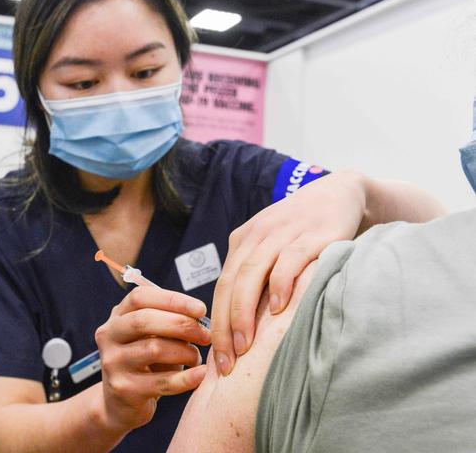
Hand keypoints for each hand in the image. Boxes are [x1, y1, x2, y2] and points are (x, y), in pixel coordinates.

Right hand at [94, 285, 210, 431]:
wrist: (121, 403)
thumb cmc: (145, 363)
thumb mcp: (150, 337)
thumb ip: (168, 322)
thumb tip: (200, 318)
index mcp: (117, 316)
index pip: (140, 297)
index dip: (172, 299)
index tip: (200, 309)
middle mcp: (109, 336)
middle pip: (144, 320)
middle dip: (181, 324)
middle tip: (205, 334)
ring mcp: (113, 363)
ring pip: (154, 348)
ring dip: (185, 351)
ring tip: (196, 357)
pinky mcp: (124, 389)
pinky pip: (162, 381)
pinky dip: (186, 378)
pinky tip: (200, 374)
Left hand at [211, 170, 366, 375]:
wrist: (340, 193)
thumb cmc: (304, 229)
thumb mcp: (272, 245)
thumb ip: (256, 273)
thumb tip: (241, 322)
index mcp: (243, 240)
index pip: (222, 285)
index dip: (216, 322)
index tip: (215, 357)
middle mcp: (257, 235)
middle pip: (231, 283)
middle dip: (225, 325)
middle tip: (225, 362)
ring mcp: (282, 233)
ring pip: (252, 274)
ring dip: (245, 312)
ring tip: (244, 345)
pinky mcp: (311, 235)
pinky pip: (289, 260)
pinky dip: (280, 284)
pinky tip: (278, 309)